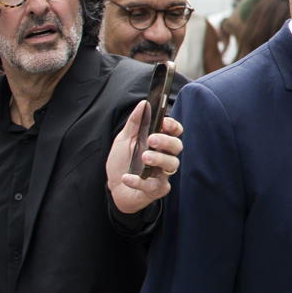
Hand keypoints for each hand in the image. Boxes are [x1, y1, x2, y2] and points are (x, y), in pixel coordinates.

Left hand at [108, 100, 183, 214]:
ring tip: (144, 157)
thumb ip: (135, 123)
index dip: (173, 126)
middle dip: (166, 141)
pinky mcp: (157, 189)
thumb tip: (143, 104)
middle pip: (177, 146)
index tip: (163, 122)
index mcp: (160, 143)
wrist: (115, 187)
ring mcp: (163, 173)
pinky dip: (139, 182)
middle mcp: (165, 156)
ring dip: (159, 159)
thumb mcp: (124, 139)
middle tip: (152, 139)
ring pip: (171, 165)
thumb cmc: (122, 162)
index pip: (175, 132)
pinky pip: (153, 185)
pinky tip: (127, 177)